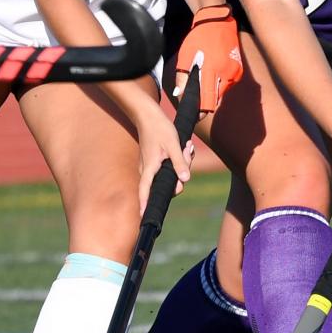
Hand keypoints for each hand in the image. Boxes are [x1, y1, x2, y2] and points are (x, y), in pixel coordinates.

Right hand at [133, 100, 193, 214]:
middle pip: (166, 184)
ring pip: (169, 174)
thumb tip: (185, 180)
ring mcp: (151, 166)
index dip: (144, 204)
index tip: (144, 217)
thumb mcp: (173, 145)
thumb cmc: (160, 129)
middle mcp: (148, 170)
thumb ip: (179, 163)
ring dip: (182, 163)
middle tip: (187, 152)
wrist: (149, 115)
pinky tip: (184, 147)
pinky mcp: (155, 162)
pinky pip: (169, 167)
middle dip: (181, 174)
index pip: (145, 190)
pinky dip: (178, 160)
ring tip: (187, 146)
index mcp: (150, 168)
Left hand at [174, 4, 243, 114]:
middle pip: (216, 100)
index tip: (195, 117)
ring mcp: (235, 72)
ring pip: (222, 93)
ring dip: (212, 93)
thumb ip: (182, 78)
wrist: (217, 22)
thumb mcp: (185, 57)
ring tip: (203, 83)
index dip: (201, 111)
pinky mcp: (239, 71)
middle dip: (206, 104)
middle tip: (196, 103)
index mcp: (212, 70)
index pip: (207, 100)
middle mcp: (226, 73)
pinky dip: (219, 85)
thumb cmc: (198, 38)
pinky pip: (227, 85)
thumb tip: (180, 97)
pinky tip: (213, 76)